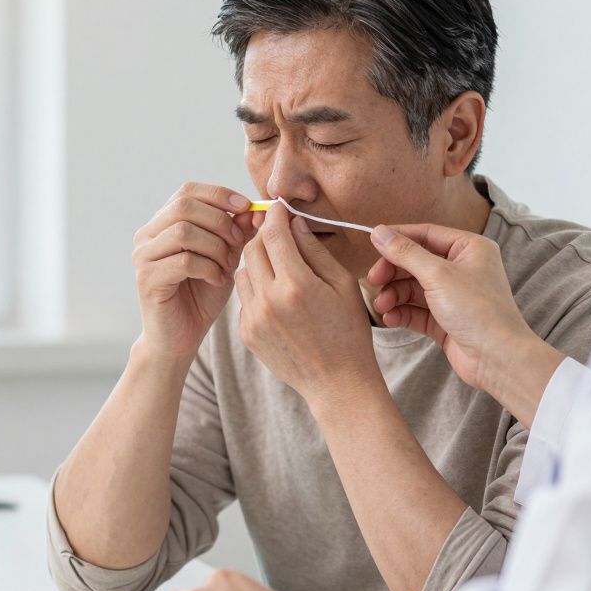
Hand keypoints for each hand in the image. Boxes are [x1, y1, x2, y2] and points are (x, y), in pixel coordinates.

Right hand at [133, 183, 256, 360]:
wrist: (180, 339)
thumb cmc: (202, 296)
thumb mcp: (225, 258)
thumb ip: (237, 232)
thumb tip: (256, 208)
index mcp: (162, 223)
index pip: (188, 191)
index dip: (219, 194)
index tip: (246, 206)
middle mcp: (147, 235)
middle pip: (184, 206)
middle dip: (220, 221)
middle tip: (239, 241)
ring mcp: (143, 256)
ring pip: (183, 231)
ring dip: (215, 246)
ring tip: (227, 266)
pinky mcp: (147, 279)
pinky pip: (183, 261)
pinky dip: (208, 268)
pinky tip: (217, 280)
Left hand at [234, 204, 377, 401]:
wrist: (337, 382)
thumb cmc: (348, 331)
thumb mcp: (342, 285)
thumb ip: (314, 251)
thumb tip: (294, 223)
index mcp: (296, 285)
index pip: (273, 234)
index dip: (274, 215)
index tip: (278, 208)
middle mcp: (269, 301)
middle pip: (251, 249)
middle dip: (264, 236)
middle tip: (278, 235)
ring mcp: (254, 320)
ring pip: (242, 272)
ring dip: (257, 264)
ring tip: (280, 269)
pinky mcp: (247, 335)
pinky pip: (244, 299)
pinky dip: (256, 290)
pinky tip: (277, 299)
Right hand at [367, 224, 563, 424]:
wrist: (497, 358)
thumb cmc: (478, 310)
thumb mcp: (437, 274)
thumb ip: (405, 253)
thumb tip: (379, 232)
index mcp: (469, 248)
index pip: (426, 234)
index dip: (398, 238)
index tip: (371, 243)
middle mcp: (462, 269)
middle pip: (415, 262)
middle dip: (392, 272)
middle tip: (373, 281)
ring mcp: (453, 295)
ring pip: (413, 288)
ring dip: (393, 295)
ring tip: (382, 306)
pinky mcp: (445, 320)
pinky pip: (416, 310)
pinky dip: (401, 312)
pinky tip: (391, 318)